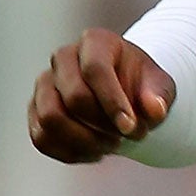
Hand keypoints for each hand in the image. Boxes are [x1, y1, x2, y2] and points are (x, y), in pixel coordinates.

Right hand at [28, 29, 175, 163]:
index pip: (96, 69)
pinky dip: (70, 152)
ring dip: (84, 141)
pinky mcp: (35, 111)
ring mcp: (45, 84)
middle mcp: (64, 58)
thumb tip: (154, 110)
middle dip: (102, 124)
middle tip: (127, 137)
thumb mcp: (160, 87)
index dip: (113, 102)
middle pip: (73, 96)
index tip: (131, 127)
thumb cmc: (142, 87)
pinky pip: (41, 138)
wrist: (125, 96)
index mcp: (96, 42)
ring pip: (50, 118)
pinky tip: (96, 153)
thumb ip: (159, 96)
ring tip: (112, 146)